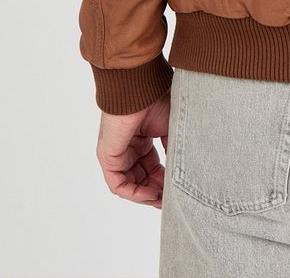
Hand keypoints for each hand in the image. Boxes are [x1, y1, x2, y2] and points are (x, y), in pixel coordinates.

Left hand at [96, 90, 170, 207]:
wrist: (140, 87)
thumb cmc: (156, 99)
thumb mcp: (171, 129)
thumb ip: (173, 151)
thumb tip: (182, 172)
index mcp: (142, 140)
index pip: (153, 169)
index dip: (165, 182)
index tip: (180, 191)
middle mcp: (128, 148)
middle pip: (142, 180)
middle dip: (157, 192)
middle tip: (173, 201)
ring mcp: (117, 154)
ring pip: (131, 185)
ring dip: (147, 196)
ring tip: (164, 201)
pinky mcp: (107, 157)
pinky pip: (119, 184)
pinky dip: (135, 193)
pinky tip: (152, 194)